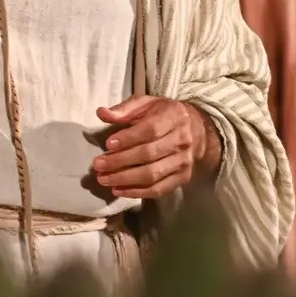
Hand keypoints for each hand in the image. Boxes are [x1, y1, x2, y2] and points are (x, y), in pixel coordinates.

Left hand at [88, 96, 218, 199]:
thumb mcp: (146, 104)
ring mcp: (184, 161)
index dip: (128, 138)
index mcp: (174, 116)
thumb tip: (101, 113)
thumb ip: (124, 109)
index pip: (150, 130)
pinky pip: (159, 189)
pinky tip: (118, 190)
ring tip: (104, 179)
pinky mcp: (183, 178)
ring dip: (125, 179)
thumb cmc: (164, 114)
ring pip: (153, 174)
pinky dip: (137, 192)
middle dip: (120, 161)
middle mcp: (182, 140)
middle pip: (149, 154)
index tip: (108, 144)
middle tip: (98, 165)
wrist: (197, 130)